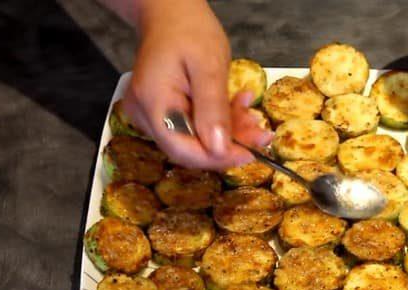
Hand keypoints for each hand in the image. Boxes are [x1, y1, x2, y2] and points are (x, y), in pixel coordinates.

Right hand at [121, 0, 271, 169]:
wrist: (171, 13)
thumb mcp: (210, 66)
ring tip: (250, 111)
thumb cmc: (188, 30)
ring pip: (195, 140)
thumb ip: (213, 108)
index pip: (183, 150)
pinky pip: (193, 128)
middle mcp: (146, 115)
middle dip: (229, 144)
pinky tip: (236, 105)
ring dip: (229, 130)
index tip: (252, 153)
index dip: (218, 157)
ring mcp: (152, 116)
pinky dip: (218, 121)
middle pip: (190, 148)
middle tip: (261, 133)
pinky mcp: (163, 113)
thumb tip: (219, 148)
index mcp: (154, 103)